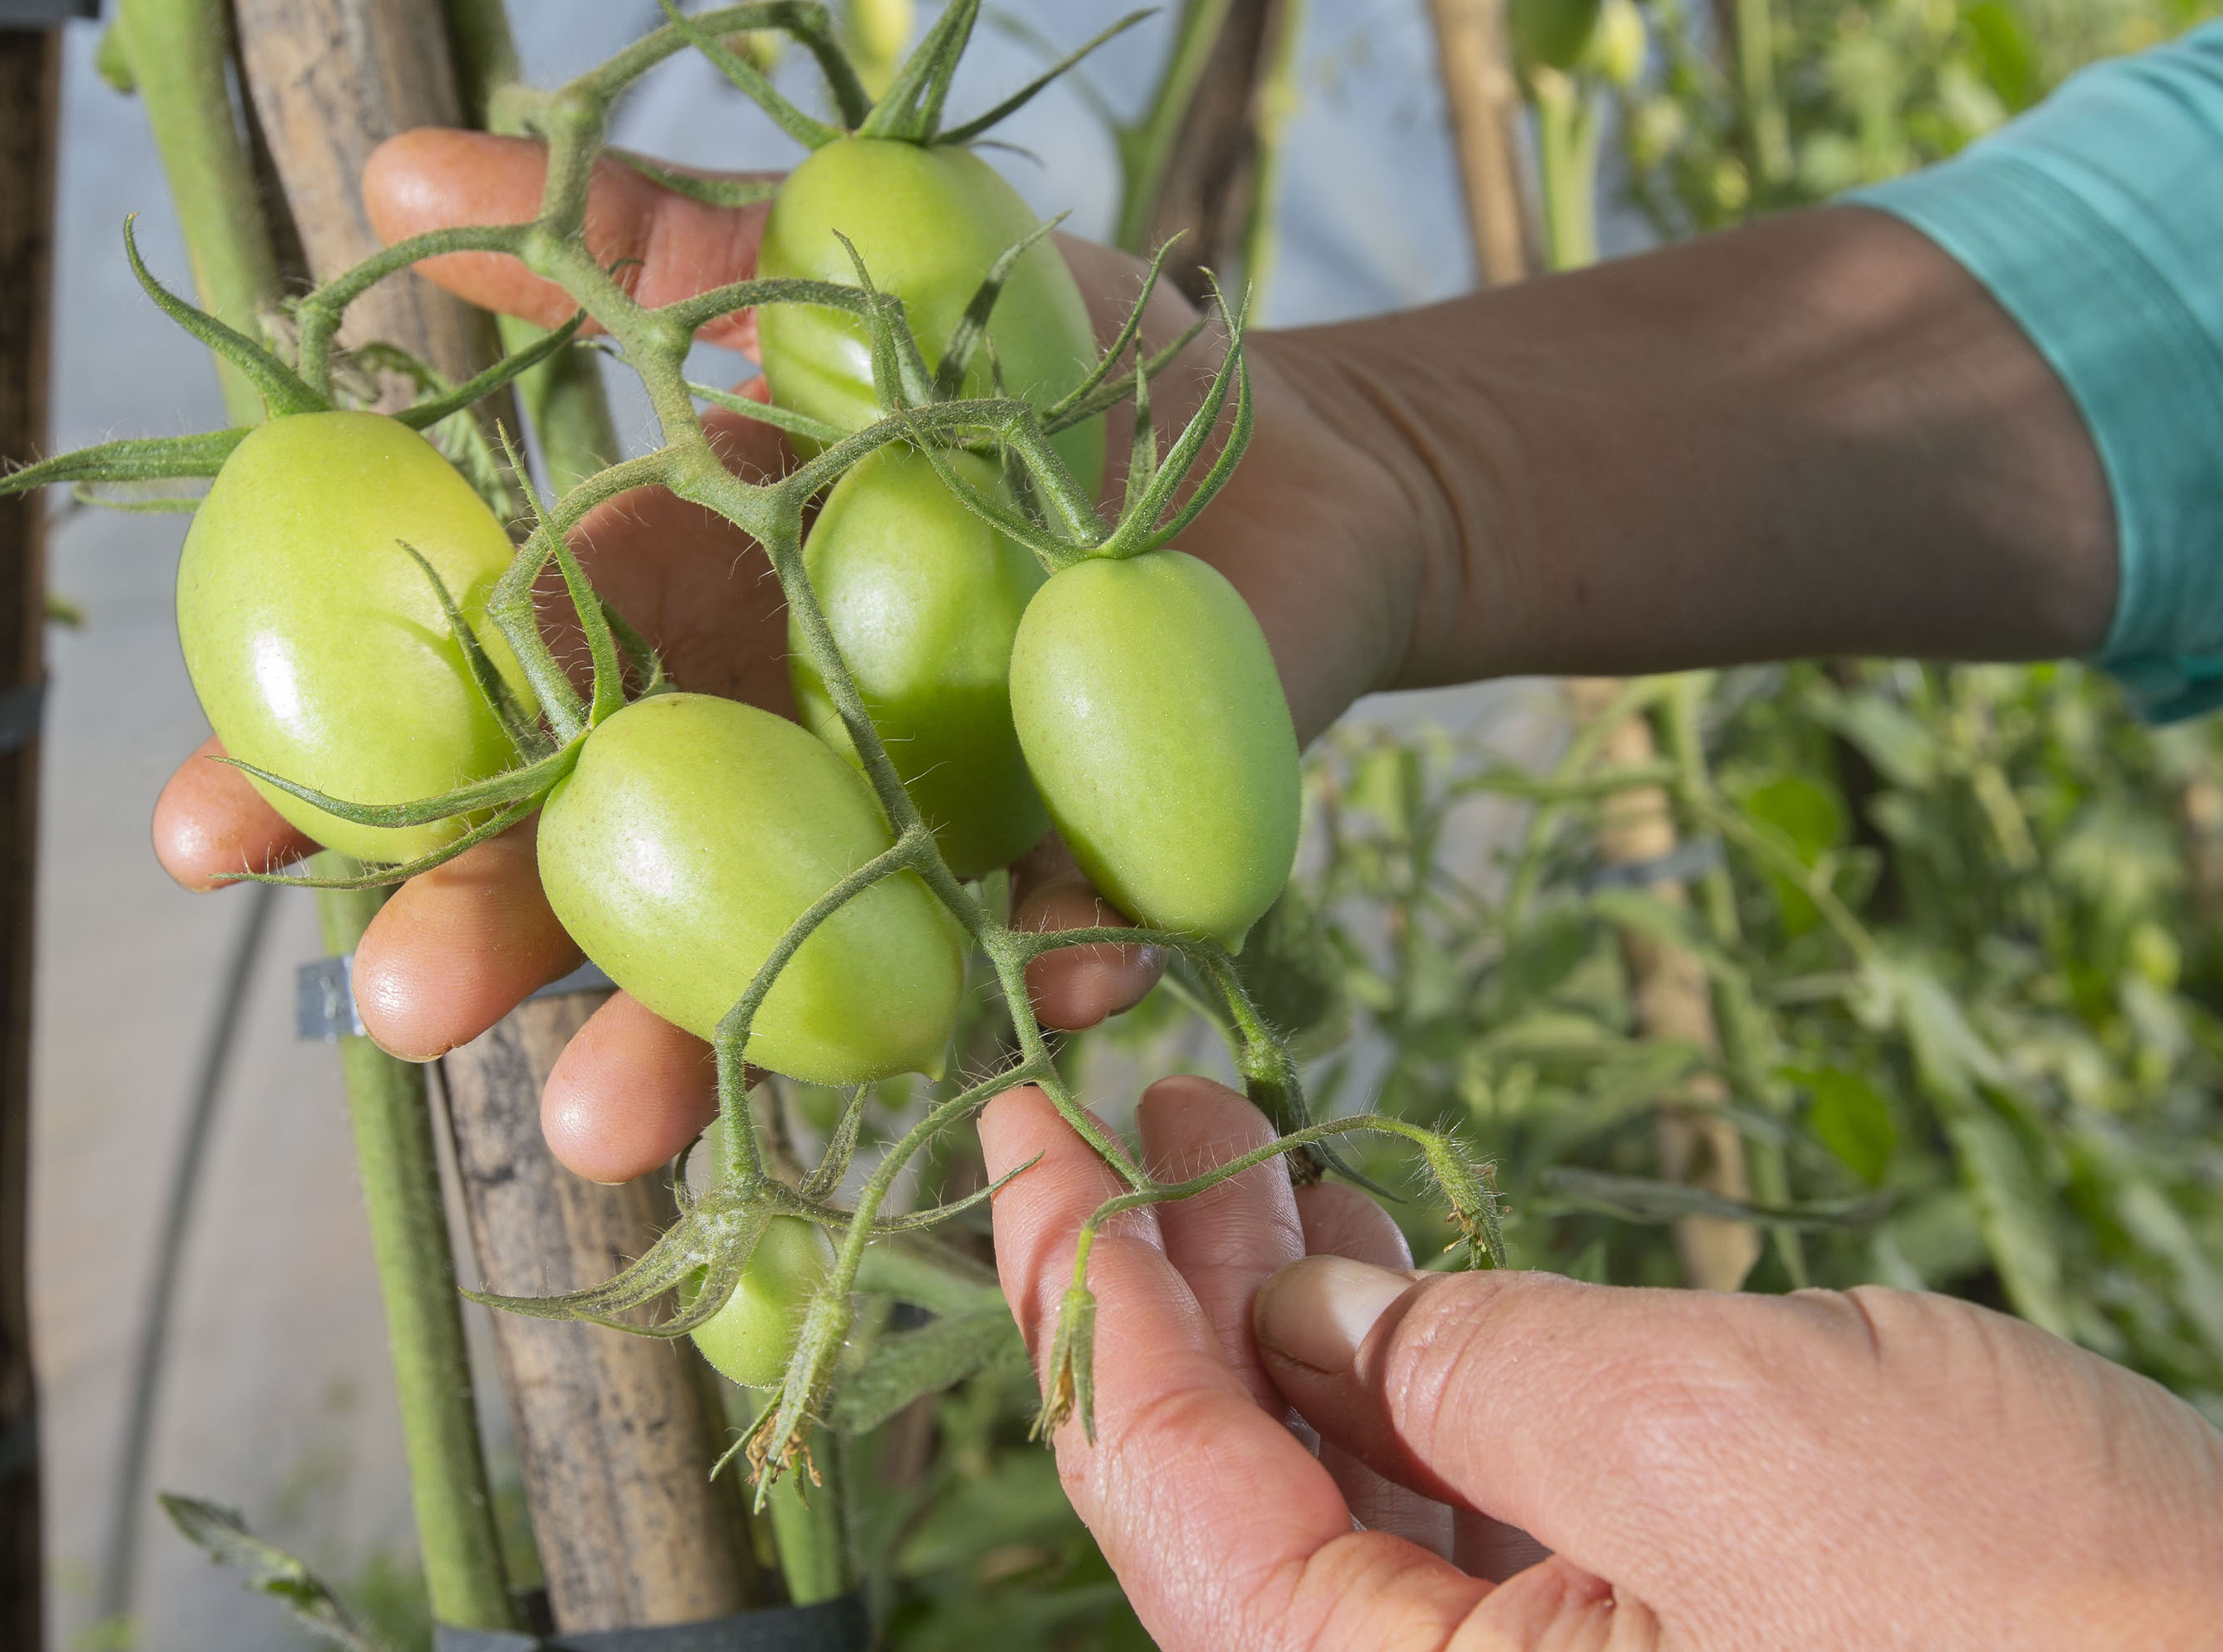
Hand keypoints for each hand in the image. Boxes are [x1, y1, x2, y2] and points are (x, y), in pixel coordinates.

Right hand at [151, 130, 1420, 1180]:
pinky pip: (1056, 941)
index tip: (205, 836)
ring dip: (700, 1041)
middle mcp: (779, 757)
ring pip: (786, 956)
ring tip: (607, 1126)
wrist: (1285, 448)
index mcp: (688, 619)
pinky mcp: (1091, 873)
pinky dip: (1050, 967)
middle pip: (607, 867)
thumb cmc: (1039, 361)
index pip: (487, 703)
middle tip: (401, 1016)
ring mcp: (924, 835)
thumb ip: (629, 244)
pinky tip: (1040, 986)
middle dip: (495, 940)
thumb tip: (390, 177)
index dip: (345, 773)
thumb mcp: (828, 270)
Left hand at [983, 1076, 2222, 1650]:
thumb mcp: (1692, 1435)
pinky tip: (1365, 1250)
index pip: (1160, 1487)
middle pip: (1222, 1490)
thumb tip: (1295, 1306)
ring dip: (1271, 1301)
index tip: (1021, 1125)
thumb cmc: (2036, 1617)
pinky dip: (1395, 1371)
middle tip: (1122, 1095)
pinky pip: (1449, 1515)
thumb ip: (1452, 1370)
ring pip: (1329, 1489)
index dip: (1073, 1288)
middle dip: (1165, 1276)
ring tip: (1225, 1126)